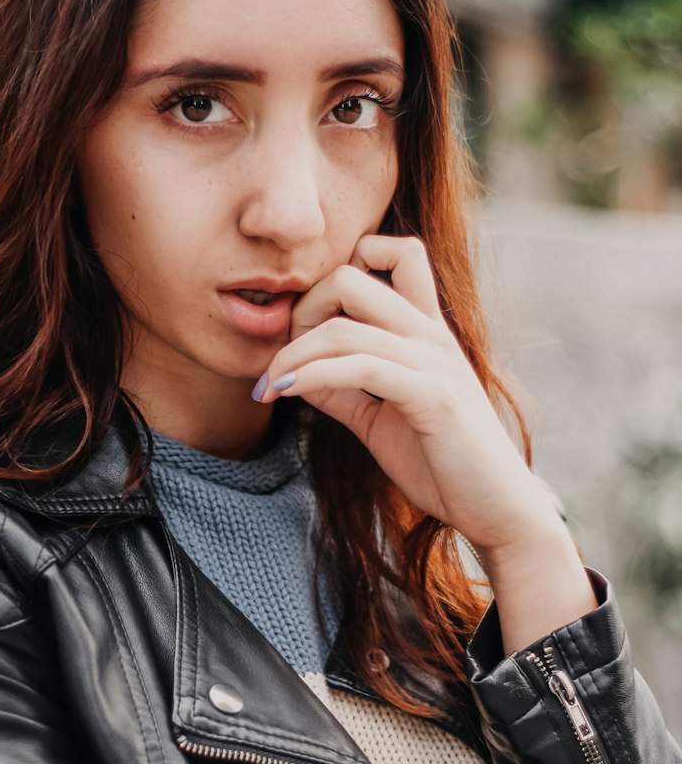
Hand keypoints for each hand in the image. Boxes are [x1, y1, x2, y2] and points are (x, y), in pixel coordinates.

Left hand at [254, 232, 559, 560]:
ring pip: (345, 328)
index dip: (338, 275)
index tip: (302, 326)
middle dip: (302, 309)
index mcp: (426, 331)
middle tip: (279, 356)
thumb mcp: (380, 418)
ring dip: (292, 355)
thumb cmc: (442, 464)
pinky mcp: (433, 397)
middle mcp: (432, 335)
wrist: (494, 509)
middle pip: (353, 278)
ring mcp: (435, 363)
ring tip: (268, 386)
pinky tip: (286, 395)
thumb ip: (343, 389)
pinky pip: (361, 368)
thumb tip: (295, 375)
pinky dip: (312, 376)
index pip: (394, 254)